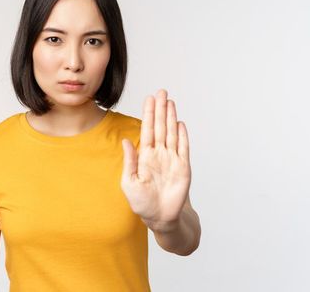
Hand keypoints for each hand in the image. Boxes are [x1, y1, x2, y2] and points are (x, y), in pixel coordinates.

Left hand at [120, 89, 191, 232]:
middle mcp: (159, 154)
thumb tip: (126, 141)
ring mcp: (172, 160)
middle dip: (160, 109)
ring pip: (172, 133)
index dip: (148, 114)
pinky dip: (182, 136)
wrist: (160, 217)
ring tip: (170, 102)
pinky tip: (180, 123)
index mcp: (145, 156)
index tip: (149, 99)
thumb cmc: (142, 202)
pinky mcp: (183, 168)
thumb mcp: (129, 182)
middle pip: (160, 127)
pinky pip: (183, 148)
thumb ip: (130, 161)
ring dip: (171, 118)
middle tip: (161, 92)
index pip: (147, 130)